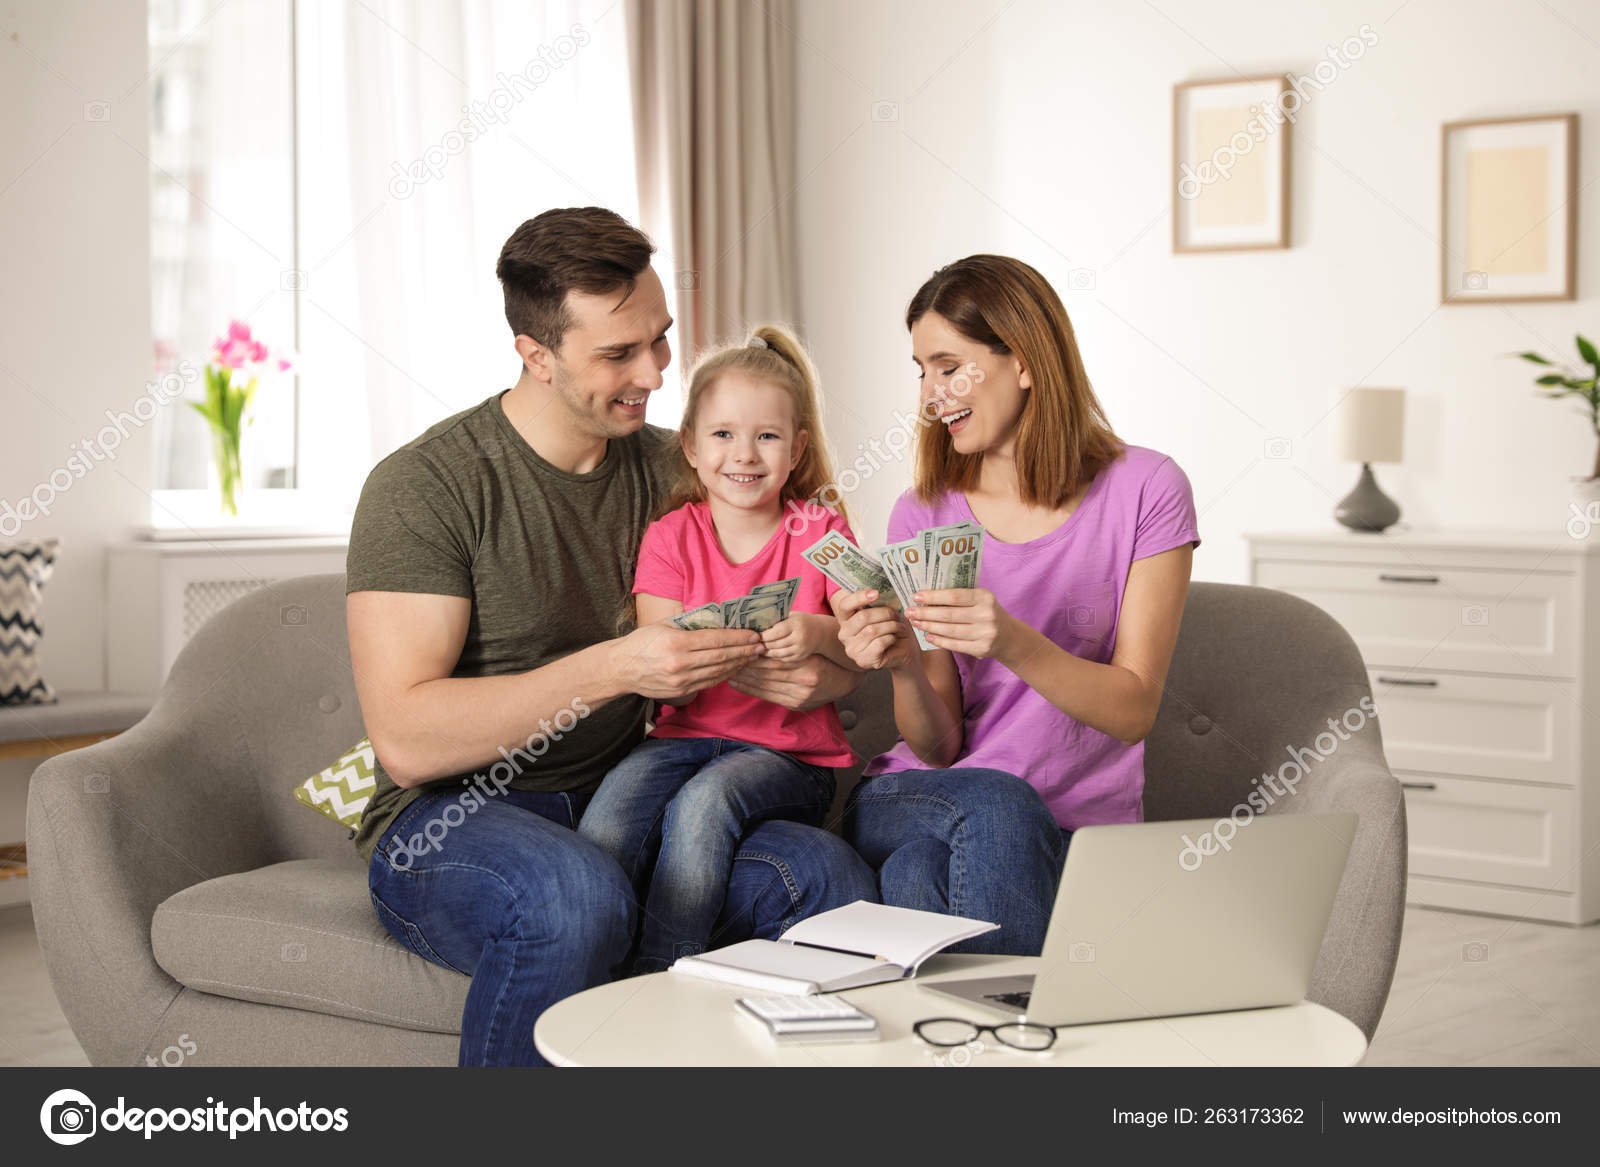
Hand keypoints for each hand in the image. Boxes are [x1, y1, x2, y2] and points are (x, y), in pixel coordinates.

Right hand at [610, 622, 764, 700]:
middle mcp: (680, 664)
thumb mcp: (664, 625)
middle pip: (721, 657)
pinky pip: (709, 683)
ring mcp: (681, 681)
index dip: (738, 638)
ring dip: (739, 664)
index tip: (754, 634)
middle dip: (744, 651)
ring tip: (753, 656)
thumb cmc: (642, 642)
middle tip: (761, 645)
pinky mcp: (681, 692)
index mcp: (676, 643)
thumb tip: (718, 617)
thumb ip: (690, 623)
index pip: (715, 640)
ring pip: (718, 672)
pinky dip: (725, 675)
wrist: (621, 669)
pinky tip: (735, 668)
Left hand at [727, 654, 835, 710]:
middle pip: (768, 672)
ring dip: (744, 679)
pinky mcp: (795, 704)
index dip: (755, 655)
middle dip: (746, 666)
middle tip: (728, 659)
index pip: (775, 659)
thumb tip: (758, 637)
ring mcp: (800, 695)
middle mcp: (805, 681)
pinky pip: (768, 696)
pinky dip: (750, 690)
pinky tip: (737, 684)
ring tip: (728, 671)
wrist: (842, 681)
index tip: (739, 648)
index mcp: (809, 663)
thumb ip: (787, 646)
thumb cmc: (821, 658)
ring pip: (766, 685)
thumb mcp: (809, 649)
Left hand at [761, 612, 827, 662]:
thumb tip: (757, 624)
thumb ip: (777, 619)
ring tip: (758, 649)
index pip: (775, 632)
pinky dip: (774, 656)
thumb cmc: (801, 621)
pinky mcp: (800, 657)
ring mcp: (800, 649)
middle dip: (763, 644)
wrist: (821, 632)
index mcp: (796, 624)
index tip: (755, 635)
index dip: (763, 635)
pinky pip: (782, 659)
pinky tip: (767, 653)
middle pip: (775, 644)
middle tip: (753, 643)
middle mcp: (800, 638)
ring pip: (777, 653)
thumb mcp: (792, 616)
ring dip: (766, 652)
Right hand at [830, 588, 916, 671]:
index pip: (845, 605)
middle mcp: (844, 634)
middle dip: (885, 613)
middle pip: (863, 617)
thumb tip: (879, 591)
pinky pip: (879, 643)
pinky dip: (890, 638)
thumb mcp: (883, 612)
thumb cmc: (891, 629)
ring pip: (872, 630)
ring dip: (891, 626)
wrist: (902, 651)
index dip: (859, 597)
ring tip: (899, 627)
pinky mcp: (863, 660)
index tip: (876, 593)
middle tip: (897, 614)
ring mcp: (852, 649)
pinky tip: (894, 638)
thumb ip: (877, 603)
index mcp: (845, 619)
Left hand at [907, 588, 1014, 659]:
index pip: (954, 596)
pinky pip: (955, 644)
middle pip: (949, 614)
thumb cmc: (987, 613)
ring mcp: (984, 633)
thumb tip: (927, 596)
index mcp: (984, 597)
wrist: (1009, 636)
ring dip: (929, 626)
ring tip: (915, 622)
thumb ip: (960, 597)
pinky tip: (928, 636)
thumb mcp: (980, 600)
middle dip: (926, 613)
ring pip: (950, 630)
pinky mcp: (981, 649)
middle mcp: (986, 615)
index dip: (933, 596)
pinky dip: (939, 640)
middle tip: (909, 612)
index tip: (916, 596)